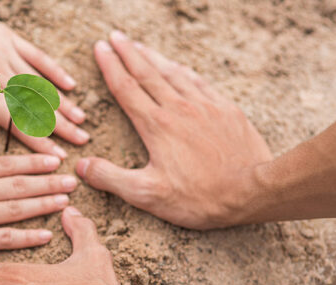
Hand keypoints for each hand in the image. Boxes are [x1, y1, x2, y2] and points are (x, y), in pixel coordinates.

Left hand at [0, 0, 88, 161]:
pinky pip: (36, 56)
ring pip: (39, 82)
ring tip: (82, 119)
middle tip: (83, 142)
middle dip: (61, 125)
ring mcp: (5, 53)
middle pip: (35, 104)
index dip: (38, 141)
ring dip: (62, 101)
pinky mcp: (7, 37)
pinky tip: (69, 84)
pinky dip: (53, 70)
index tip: (58, 158)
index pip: (15, 122)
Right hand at [0, 106, 77, 264]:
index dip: (30, 160)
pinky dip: (25, 236)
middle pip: (16, 184)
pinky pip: (0, 239)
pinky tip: (46, 234)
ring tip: (67, 199)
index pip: (1, 163)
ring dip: (44, 203)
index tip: (52, 157)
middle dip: (47, 180)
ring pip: (14, 208)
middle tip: (72, 177)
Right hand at [76, 31, 272, 229]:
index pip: (126, 88)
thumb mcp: (147, 195)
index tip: (100, 49)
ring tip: (140, 46)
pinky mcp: (226, 109)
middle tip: (114, 36)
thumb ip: (111, 178)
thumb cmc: (200, 197)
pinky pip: (199, 82)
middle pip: (147, 72)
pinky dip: (183, 70)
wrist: (253, 191)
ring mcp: (204, 105)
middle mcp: (178, 108)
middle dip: (128, 52)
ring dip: (153, 57)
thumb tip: (82, 166)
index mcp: (156, 125)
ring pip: (173, 72)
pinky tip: (179, 67)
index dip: (110, 66)